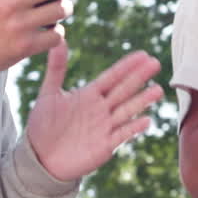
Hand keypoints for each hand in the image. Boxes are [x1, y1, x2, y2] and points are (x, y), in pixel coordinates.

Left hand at [26, 36, 163, 181]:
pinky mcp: (104, 146)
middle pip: (123, 90)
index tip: (143, 54)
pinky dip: (133, 128)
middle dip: (139, 77)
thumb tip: (58, 39)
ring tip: (158, 90)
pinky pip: (121, 135)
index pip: (112, 77)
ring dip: (142, 101)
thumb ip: (56, 68)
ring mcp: (104, 127)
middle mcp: (101, 109)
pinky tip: (146, 120)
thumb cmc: (43, 125)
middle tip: (155, 63)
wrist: (40, 158)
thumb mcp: (48, 93)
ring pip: (127, 110)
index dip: (127, 66)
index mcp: (90, 94)